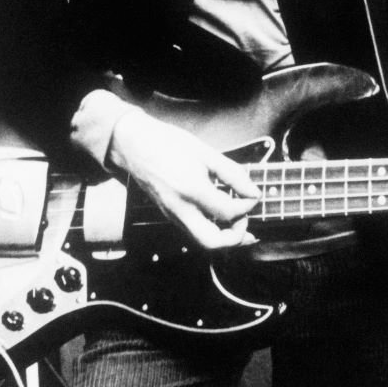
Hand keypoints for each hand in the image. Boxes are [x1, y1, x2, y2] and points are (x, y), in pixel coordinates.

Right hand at [106, 105, 260, 250]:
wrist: (134, 145)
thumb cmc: (169, 143)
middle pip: (212, 242)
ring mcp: (172, 215)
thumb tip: (252, 191)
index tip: (253, 195)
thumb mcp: (206, 153)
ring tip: (239, 223)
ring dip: (224, 238)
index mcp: (192, 190)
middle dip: (235, 237)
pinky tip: (220, 219)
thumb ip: (232, 174)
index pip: (228, 212)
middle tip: (245, 219)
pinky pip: (193, 232)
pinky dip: (211, 231)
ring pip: (201, 242)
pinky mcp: (168, 215)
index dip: (247, 206)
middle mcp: (181, 209)